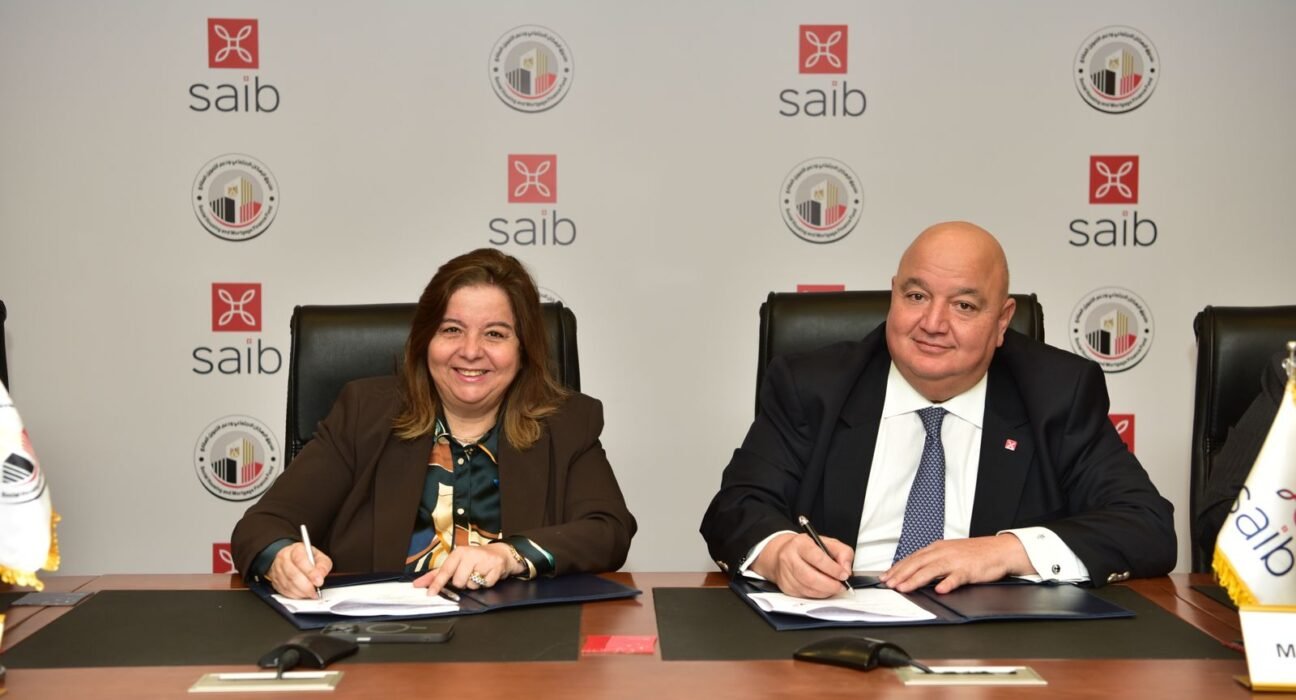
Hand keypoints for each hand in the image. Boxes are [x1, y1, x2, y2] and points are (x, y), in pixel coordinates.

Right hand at [266, 542, 332, 598]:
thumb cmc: (306, 558)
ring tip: (310, 593)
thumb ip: (323, 565)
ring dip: (301, 592)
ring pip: (288, 584)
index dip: (310, 572)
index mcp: (296, 549)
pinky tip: (302, 594)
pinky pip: (284, 591)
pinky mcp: (275, 580)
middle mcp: (284, 558)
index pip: (300, 560)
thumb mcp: (319, 557)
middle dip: (306, 586)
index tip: (319, 581)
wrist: (291, 559)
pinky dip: (295, 595)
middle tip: (315, 591)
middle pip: (293, 574)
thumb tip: (320, 576)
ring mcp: (277, 569)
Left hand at [413, 543, 524, 595]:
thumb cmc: (475, 559)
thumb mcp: (456, 562)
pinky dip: (485, 584)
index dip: (437, 584)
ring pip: (472, 585)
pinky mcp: (496, 567)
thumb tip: (419, 583)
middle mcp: (470, 554)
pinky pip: (485, 585)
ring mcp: (484, 560)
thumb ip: (437, 574)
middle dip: (463, 583)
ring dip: (474, 584)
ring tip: (478, 574)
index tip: (430, 593)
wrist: (500, 553)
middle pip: (458, 582)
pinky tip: (487, 575)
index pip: (445, 571)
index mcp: (458, 553)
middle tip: (468, 575)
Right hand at [750, 532, 852, 598]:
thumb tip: (846, 568)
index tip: (844, 575)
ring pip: (808, 589)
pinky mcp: (786, 587)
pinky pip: (805, 595)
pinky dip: (818, 595)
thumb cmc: (807, 548)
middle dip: (830, 585)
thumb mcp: (828, 543)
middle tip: (841, 586)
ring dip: (825, 591)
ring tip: (834, 587)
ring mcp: (785, 573)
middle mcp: (789, 558)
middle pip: (810, 577)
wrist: (785, 552)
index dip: (833, 569)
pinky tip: (823, 589)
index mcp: (800, 544)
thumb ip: (843, 552)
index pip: (817, 558)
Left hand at [880, 533, 1032, 593]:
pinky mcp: (969, 570)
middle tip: (889, 584)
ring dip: (916, 579)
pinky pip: (956, 577)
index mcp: (937, 548)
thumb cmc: (974, 554)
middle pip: (917, 563)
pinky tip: (939, 590)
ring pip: (932, 569)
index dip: (897, 568)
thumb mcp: (949, 553)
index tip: (885, 577)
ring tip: (904, 588)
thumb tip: (914, 573)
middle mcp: (943, 552)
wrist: (999, 550)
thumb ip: (933, 562)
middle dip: (901, 574)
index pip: (912, 558)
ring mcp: (956, 561)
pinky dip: (947, 584)